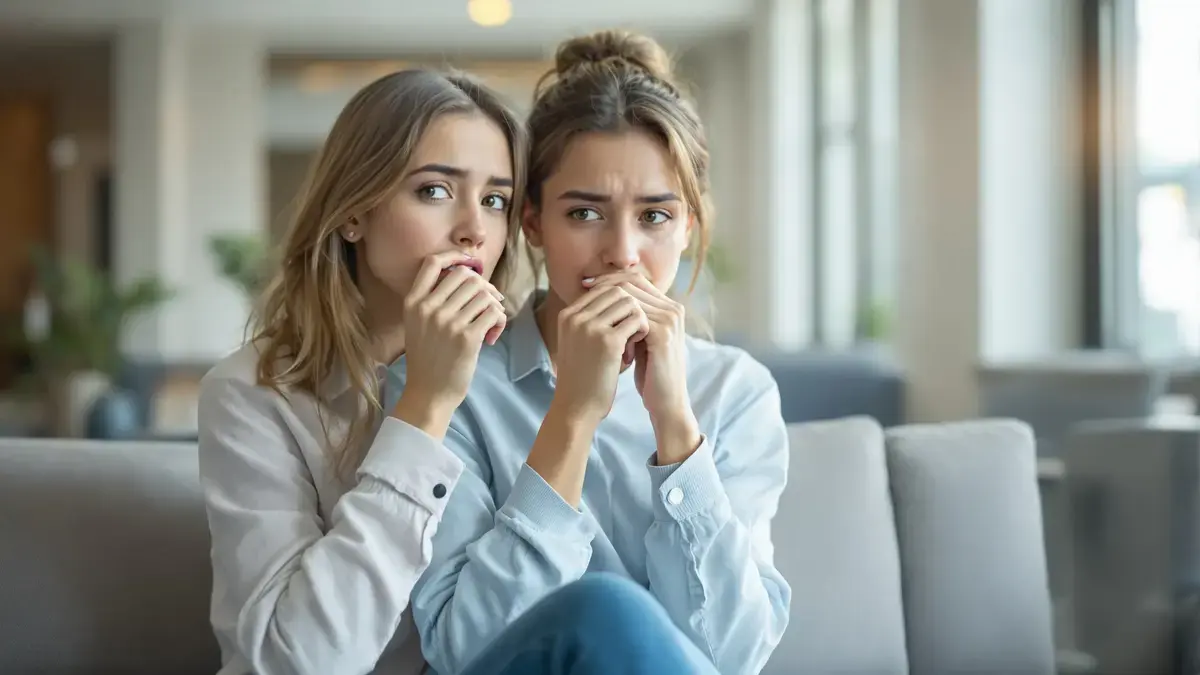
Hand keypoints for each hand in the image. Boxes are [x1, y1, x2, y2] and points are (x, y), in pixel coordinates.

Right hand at [393, 252, 506, 430]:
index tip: (471, 263)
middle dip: (484, 286)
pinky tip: (492, 336)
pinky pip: (494, 313)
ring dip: (495, 306)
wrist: (429, 393)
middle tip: (490, 302)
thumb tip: (469, 274)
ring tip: (491, 322)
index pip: (432, 263)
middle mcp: (429, 309)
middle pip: (466, 276)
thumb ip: (434, 299)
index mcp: (413, 302)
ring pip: (484, 294)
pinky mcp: (467, 337)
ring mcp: (448, 322)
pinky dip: (500, 321)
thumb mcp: (418, 324)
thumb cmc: (428, 357)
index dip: (455, 256)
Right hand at [548, 283, 648, 426]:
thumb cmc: (583, 377)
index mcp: (567, 314)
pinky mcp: (607, 341)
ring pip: (629, 302)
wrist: (577, 407)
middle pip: (617, 291)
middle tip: (630, 334)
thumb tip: (621, 297)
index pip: (602, 289)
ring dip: (637, 319)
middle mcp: (576, 316)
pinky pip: (637, 320)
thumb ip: (593, 320)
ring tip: (632, 343)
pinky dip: (641, 332)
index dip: (620, 303)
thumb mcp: (580, 342)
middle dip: (630, 309)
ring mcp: (590, 327)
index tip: (624, 325)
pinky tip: (634, 352)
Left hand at [588, 272, 700, 462]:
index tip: (585, 284)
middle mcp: (673, 308)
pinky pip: (633, 316)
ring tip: (586, 308)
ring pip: (630, 297)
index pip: (635, 279)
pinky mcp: (663, 334)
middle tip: (581, 288)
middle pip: (633, 281)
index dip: (609, 279)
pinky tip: (598, 327)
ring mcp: (670, 320)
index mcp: (668, 307)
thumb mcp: (640, 339)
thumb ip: (629, 319)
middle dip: (604, 284)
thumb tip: (600, 299)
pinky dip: (613, 322)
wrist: (666, 401)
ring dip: (606, 303)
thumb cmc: (650, 373)